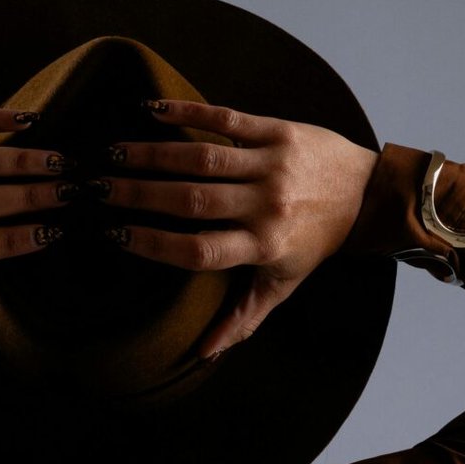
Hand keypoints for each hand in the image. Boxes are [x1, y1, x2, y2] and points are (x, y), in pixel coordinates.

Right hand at [93, 101, 379, 360]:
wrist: (367, 195)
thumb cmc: (316, 243)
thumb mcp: (281, 284)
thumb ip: (242, 318)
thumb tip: (204, 354)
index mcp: (263, 246)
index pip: (197, 249)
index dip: (153, 243)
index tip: (116, 235)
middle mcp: (267, 205)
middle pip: (190, 201)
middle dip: (138, 195)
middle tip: (97, 189)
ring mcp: (272, 165)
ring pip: (202, 159)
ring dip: (152, 154)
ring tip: (113, 153)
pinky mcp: (278, 131)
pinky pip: (227, 120)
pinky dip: (188, 113)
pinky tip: (152, 109)